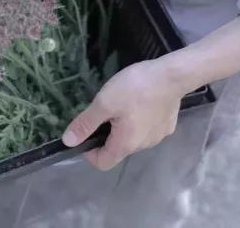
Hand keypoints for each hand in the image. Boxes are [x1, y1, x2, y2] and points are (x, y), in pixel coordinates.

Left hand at [61, 57, 184, 170]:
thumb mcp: (104, 103)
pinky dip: (136, 121)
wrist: (171, 76)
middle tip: (100, 112)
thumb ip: (86, 123)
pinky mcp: (166, 126)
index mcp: (126, 144)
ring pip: (132, 139)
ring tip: (119, 104)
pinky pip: (145, 129)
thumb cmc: (134, 89)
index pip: (103, 163)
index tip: (84, 133)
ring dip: (120, 127)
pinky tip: (136, 102)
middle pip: (117, 150)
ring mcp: (158, 136)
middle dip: (104, 135)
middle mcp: (144, 146)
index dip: (89, 153)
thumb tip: (68, 142)